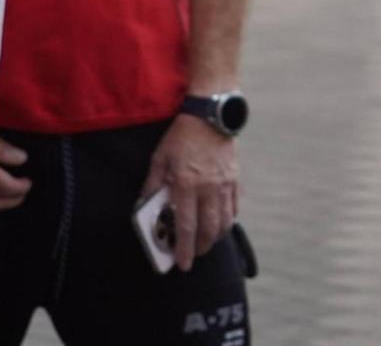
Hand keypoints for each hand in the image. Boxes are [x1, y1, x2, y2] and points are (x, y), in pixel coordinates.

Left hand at [144, 114, 238, 271]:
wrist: (211, 115)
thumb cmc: (182, 136)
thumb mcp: (160, 158)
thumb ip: (153, 183)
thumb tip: (145, 205)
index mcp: (186, 184)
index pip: (185, 225)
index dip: (184, 248)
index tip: (182, 264)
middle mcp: (208, 188)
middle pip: (208, 229)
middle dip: (201, 248)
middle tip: (193, 256)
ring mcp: (224, 184)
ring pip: (224, 222)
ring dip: (215, 238)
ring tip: (206, 243)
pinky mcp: (234, 179)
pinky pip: (234, 207)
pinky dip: (227, 221)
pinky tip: (220, 224)